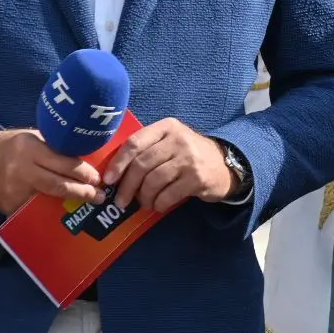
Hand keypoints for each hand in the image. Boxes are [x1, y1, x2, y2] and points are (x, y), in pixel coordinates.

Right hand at [0, 129, 104, 215]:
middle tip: (99, 196)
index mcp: (31, 149)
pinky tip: (63, 213)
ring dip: (69, 203)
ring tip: (88, 204)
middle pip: (57, 184)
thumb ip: (55, 147)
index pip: (63, 163)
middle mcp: (22, 170)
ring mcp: (14, 190)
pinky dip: (48, 211)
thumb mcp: (34, 137)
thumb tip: (86, 156)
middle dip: (82, 191)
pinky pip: (32, 210)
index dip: (83, 172)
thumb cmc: (13, 145)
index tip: (97, 178)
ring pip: (46, 199)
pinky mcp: (8, 205)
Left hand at [101, 118, 234, 213]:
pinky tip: (159, 205)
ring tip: (144, 203)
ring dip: (144, 197)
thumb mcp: (170, 142)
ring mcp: (189, 159)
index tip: (108, 180)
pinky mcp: (197, 178)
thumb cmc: (188, 155)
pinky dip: (159, 204)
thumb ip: (146, 149)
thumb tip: (114, 174)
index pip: (135, 142)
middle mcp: (178, 140)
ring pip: (153, 181)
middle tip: (121, 201)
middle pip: (142, 164)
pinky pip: (168, 195)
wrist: (225, 164)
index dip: (118, 163)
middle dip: (127, 186)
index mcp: (167, 127)